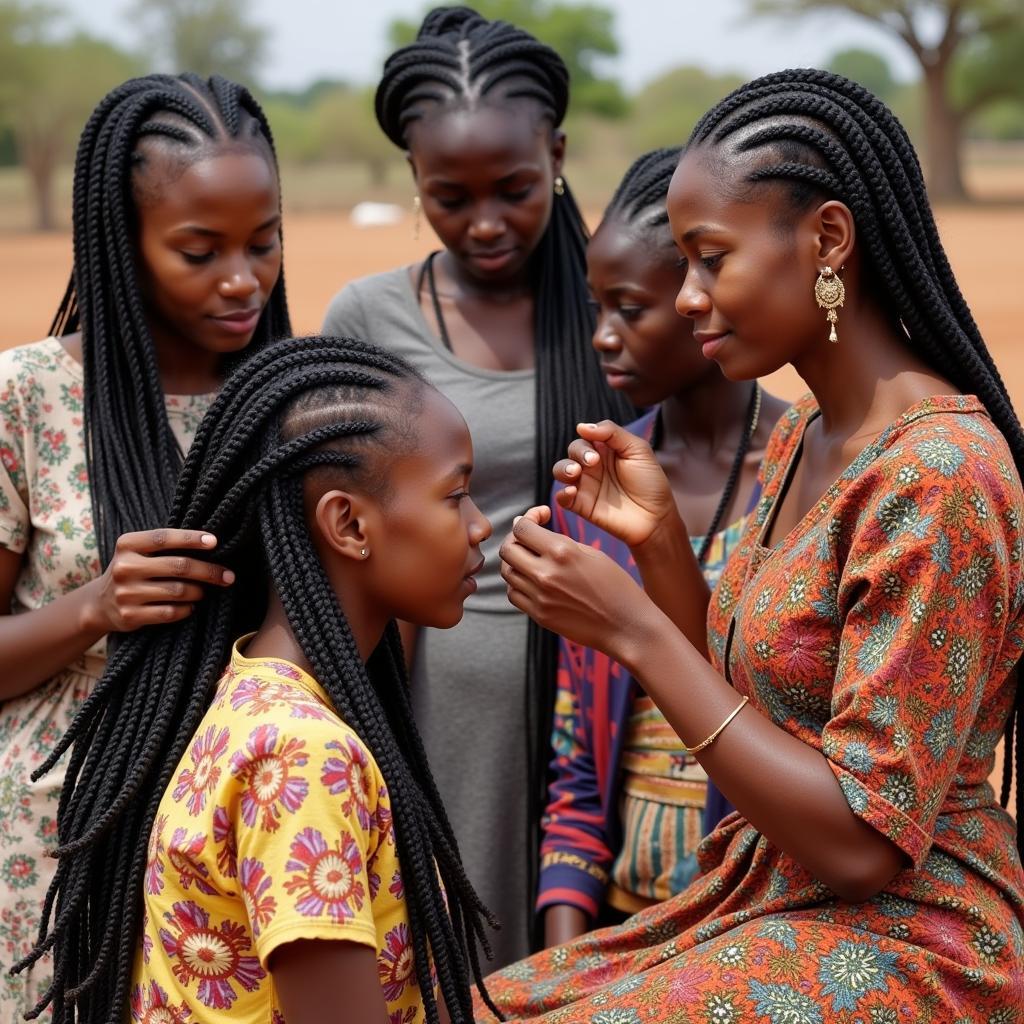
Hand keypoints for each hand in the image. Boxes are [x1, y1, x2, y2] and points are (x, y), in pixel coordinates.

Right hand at [84, 529, 233, 633]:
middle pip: (179, 566)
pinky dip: (187, 609)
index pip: (164, 538)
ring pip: (179, 591)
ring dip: (199, 592)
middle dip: (209, 571)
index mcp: (127, 545)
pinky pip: (171, 612)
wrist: (99, 604)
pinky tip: (190, 606)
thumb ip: (165, 546)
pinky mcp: (130, 616)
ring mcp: (126, 593)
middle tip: (228, 576)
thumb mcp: (139, 552)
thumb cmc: (133, 571)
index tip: (215, 542)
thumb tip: (211, 544)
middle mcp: (124, 567)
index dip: (191, 539)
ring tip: (204, 591)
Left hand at [500, 507, 650, 655]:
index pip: (523, 529)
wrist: (626, 625)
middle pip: (507, 549)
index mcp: (562, 552)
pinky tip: (533, 579)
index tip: (540, 517)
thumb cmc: (616, 586)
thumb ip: (559, 541)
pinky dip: (518, 583)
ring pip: (507, 572)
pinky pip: (514, 594)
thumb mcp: (592, 554)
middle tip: (530, 537)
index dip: (527, 518)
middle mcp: (546, 574)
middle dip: (516, 538)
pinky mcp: (539, 615)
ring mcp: (540, 597)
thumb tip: (532, 530)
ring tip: (532, 558)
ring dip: (515, 561)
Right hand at [554, 421, 676, 547]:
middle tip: (592, 462)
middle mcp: (593, 466)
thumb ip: (613, 433)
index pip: (586, 437)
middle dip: (578, 453)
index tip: (597, 447)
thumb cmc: (650, 482)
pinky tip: (572, 491)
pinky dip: (562, 493)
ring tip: (574, 473)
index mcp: (606, 450)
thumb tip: (582, 426)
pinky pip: (562, 497)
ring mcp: (586, 485)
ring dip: (563, 469)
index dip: (587, 437)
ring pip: (561, 471)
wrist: (656, 517)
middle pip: (572, 451)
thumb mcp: (638, 450)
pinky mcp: (581, 505)